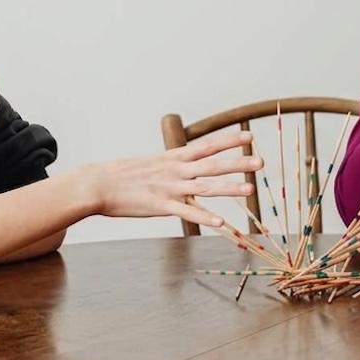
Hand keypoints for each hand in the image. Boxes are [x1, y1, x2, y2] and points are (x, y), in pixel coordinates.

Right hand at [81, 129, 261, 227]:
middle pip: (212, 165)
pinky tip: (221, 223)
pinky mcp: (160, 206)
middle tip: (261, 161)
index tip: (249, 136)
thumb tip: (187, 166)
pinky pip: (186, 213)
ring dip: (228, 188)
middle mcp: (175, 170)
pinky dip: (204, 218)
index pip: (207, 146)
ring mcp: (169, 188)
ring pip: (204, 188)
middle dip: (238, 163)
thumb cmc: (124, 175)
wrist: (97, 184)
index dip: (229, 141)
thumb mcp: (152, 164)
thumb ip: (173, 165)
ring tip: (250, 189)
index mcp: (174, 158)